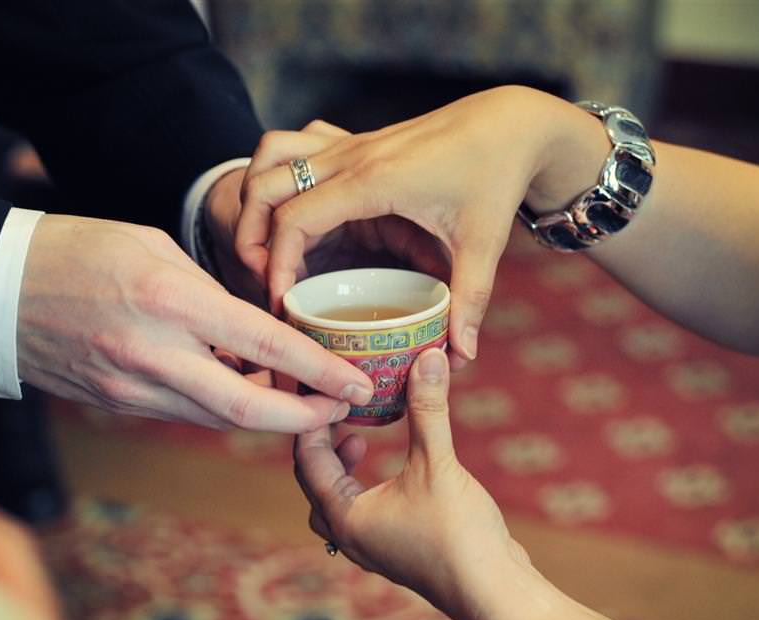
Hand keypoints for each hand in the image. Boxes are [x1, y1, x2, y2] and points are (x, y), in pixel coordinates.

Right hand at [18, 214, 373, 432]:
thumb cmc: (79, 249)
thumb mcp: (155, 249)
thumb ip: (213, 294)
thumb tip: (259, 332)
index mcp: (171, 302)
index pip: (266, 348)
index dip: (321, 373)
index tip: (358, 383)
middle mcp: (154, 356)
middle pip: (249, 412)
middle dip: (307, 419)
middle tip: (344, 409)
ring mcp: (131, 389)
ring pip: (219, 421)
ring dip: (268, 417)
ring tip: (306, 399)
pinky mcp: (117, 405)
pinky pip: (186, 415)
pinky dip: (224, 408)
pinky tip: (247, 392)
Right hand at [236, 87, 591, 365]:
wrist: (508, 122)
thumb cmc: (495, 174)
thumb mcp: (484, 242)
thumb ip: (469, 300)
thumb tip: (460, 357)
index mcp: (373, 181)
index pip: (295, 219)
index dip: (277, 265)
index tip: (282, 304)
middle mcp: (350, 156)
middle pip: (265, 189)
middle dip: (250, 238)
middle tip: (263, 282)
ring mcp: (346, 144)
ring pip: (269, 160)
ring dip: (253, 201)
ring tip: (262, 246)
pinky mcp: (352, 141)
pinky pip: (291, 146)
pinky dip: (273, 173)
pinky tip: (288, 207)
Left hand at [293, 348, 528, 618]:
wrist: (494, 593)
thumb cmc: (458, 535)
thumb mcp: (438, 463)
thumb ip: (427, 410)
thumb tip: (427, 356)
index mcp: (345, 517)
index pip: (307, 461)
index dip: (313, 421)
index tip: (325, 389)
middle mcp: (351, 537)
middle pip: (315, 486)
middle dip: (323, 449)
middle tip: (339, 417)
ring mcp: (375, 549)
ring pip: (339, 504)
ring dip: (344, 471)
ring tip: (364, 442)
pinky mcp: (399, 552)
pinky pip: (366, 514)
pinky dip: (367, 487)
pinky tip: (397, 471)